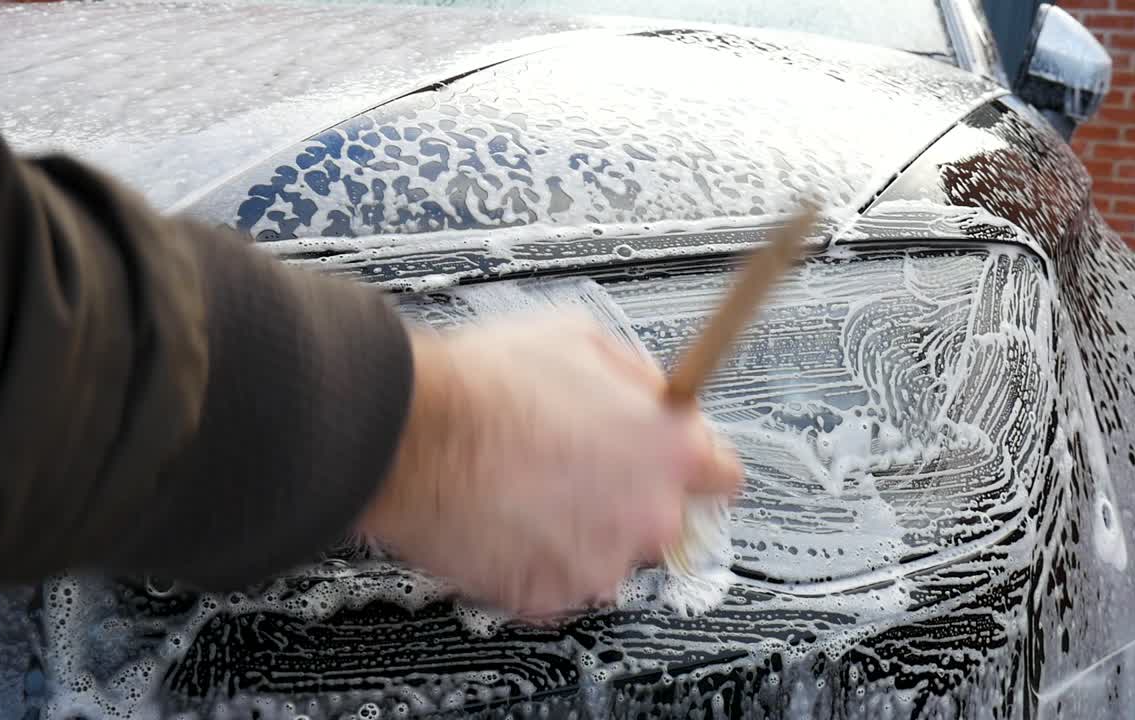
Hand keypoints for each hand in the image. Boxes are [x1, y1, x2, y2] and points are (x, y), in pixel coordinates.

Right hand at [358, 313, 743, 618]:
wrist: (409, 435)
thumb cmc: (485, 385)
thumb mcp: (580, 339)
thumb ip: (636, 379)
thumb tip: (652, 392)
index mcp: (667, 449)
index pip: (725, 477)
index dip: (694, 462)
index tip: (677, 464)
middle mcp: (646, 514)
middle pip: (668, 520)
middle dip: (633, 496)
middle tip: (582, 469)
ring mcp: (597, 562)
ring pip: (611, 554)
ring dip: (583, 528)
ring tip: (531, 488)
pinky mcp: (546, 594)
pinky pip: (558, 580)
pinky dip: (537, 557)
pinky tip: (508, 516)